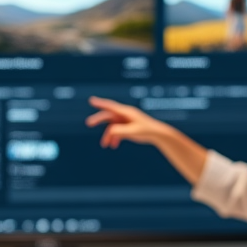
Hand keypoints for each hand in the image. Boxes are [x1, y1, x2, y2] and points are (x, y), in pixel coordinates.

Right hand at [86, 96, 208, 183]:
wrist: (157, 134)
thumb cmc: (147, 131)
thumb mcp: (133, 132)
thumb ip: (120, 131)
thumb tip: (109, 131)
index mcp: (126, 112)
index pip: (111, 106)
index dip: (100, 103)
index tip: (91, 100)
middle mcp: (125, 115)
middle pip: (108, 116)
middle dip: (98, 120)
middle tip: (89, 123)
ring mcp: (125, 121)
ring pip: (112, 126)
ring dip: (108, 135)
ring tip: (105, 145)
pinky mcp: (127, 127)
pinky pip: (117, 131)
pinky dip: (114, 138)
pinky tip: (114, 146)